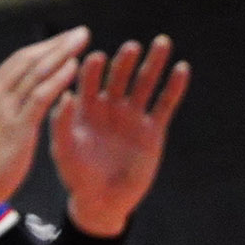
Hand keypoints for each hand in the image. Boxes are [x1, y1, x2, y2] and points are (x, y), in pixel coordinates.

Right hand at [0, 28, 87, 224]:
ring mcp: (5, 111)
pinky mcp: (17, 127)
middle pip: (29, 59)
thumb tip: (23, 91)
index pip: (19, 60)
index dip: (45, 46)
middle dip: (57, 43)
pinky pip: (41, 96)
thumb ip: (5, 104)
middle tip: (81, 32)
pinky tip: (75, 66)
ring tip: (83, 41)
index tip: (65, 39)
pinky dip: (59, 78)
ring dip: (62, 53)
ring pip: (36, 73)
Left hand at [51, 36, 188, 236]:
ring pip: (144, 84)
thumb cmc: (78, 177)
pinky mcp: (153, 128)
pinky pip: (165, 104)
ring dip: (152, 63)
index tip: (96, 57)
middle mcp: (110, 107)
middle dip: (124, 61)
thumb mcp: (65, 152)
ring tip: (161, 42)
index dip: (92, 70)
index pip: (89, 82)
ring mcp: (132, 116)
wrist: (103, 202)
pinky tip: (181, 69)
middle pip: (119, 77)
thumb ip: (63, 125)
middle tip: (130, 47)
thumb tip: (65, 95)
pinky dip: (174, 87)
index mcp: (86, 110)